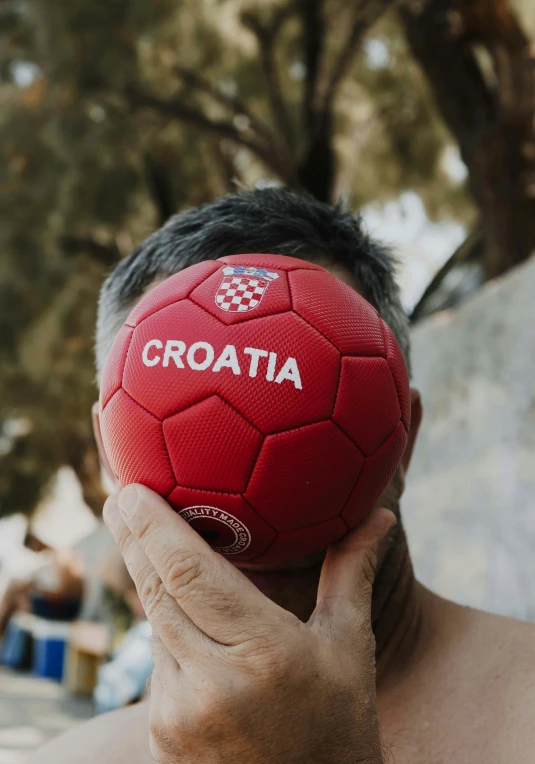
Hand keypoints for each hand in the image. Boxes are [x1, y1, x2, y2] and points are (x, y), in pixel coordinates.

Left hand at [103, 484, 394, 763]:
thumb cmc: (341, 725)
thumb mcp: (351, 648)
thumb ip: (352, 574)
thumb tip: (381, 515)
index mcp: (265, 652)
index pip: (189, 572)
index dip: (153, 527)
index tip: (131, 490)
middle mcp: (213, 683)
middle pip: (156, 591)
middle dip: (133, 540)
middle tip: (118, 498)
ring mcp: (180, 715)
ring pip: (156, 626)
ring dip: (154, 585)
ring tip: (151, 547)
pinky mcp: (162, 735)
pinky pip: (157, 664)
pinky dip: (167, 633)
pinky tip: (183, 619)